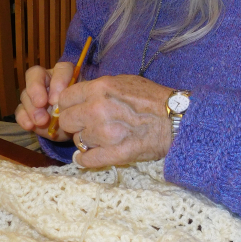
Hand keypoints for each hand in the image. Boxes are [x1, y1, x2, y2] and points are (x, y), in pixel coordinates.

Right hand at [15, 62, 75, 139]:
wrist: (73, 128)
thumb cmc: (79, 110)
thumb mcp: (81, 104)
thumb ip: (73, 99)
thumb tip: (61, 102)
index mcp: (65, 75)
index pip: (61, 69)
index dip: (59, 80)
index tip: (59, 98)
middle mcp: (47, 81)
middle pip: (35, 74)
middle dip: (36, 89)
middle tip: (41, 104)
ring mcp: (34, 94)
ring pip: (26, 94)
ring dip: (32, 108)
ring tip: (41, 121)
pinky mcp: (26, 110)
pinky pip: (20, 111)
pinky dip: (23, 118)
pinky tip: (29, 125)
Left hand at [57, 74, 173, 166]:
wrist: (176, 120)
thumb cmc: (152, 98)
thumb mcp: (123, 81)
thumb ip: (98, 88)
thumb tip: (78, 96)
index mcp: (100, 89)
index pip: (64, 99)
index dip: (68, 105)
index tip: (74, 110)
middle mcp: (98, 110)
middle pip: (66, 121)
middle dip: (74, 123)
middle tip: (85, 125)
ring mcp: (106, 133)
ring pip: (78, 140)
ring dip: (86, 140)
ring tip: (100, 138)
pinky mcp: (115, 153)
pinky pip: (87, 160)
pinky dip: (86, 160)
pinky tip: (89, 157)